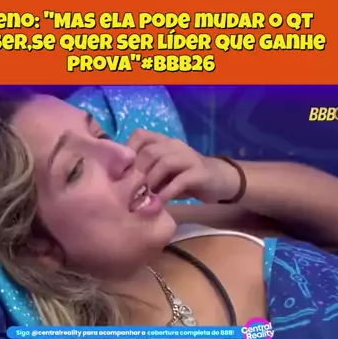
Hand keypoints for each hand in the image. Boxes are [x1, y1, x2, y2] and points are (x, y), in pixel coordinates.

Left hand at [126, 129, 240, 203]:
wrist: (219, 180)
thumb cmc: (184, 178)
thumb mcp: (162, 173)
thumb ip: (145, 172)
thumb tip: (119, 183)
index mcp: (163, 142)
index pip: (140, 135)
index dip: (127, 152)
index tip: (119, 173)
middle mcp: (175, 145)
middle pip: (150, 151)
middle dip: (136, 173)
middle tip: (128, 192)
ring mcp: (188, 157)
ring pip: (164, 162)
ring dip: (150, 182)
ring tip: (143, 198)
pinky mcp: (200, 173)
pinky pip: (180, 180)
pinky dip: (167, 192)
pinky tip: (160, 203)